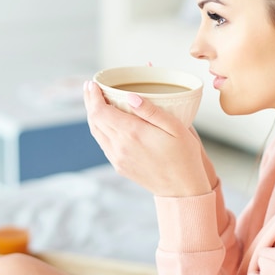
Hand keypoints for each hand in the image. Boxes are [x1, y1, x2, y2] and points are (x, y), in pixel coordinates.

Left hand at [83, 81, 211, 196]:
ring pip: (96, 133)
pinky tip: (106, 123)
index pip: (101, 111)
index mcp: (133, 133)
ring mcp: (118, 158)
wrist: (183, 190)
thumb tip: (130, 96)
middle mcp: (120, 146)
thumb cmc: (184, 156)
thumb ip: (152, 111)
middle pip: (95, 120)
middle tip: (90, 88)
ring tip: (95, 102)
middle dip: (90, 102)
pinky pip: (104, 144)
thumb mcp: (176, 128)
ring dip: (93, 116)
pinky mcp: (120, 166)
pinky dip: (100, 129)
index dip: (93, 96)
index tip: (92, 83)